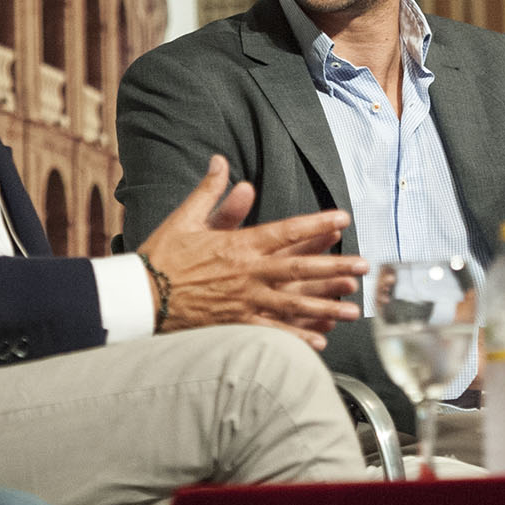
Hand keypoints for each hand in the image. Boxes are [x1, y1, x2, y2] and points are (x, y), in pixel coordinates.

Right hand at [135, 156, 367, 345]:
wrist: (140, 298)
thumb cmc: (162, 256)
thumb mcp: (185, 217)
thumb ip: (210, 191)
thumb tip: (222, 162)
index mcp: (240, 245)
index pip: (287, 231)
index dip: (317, 224)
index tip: (341, 219)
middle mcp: (248, 274)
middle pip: (300, 270)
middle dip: (335, 267)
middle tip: (364, 267)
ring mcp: (245, 302)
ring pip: (295, 305)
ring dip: (327, 306)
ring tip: (354, 310)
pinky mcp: (236, 325)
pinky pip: (274, 333)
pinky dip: (298, 338)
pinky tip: (321, 342)